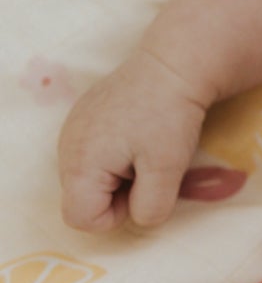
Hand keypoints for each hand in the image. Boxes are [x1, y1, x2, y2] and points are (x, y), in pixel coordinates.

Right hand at [57, 47, 209, 232]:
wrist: (173, 63)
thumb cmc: (170, 116)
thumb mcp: (167, 168)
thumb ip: (150, 207)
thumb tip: (138, 217)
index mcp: (80, 162)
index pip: (81, 219)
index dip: (116, 214)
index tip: (144, 185)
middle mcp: (66, 146)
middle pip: (83, 198)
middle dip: (117, 194)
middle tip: (148, 164)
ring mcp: (73, 129)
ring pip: (89, 177)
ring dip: (117, 174)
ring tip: (143, 147)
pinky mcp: (85, 116)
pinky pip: (93, 154)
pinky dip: (115, 154)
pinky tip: (137, 132)